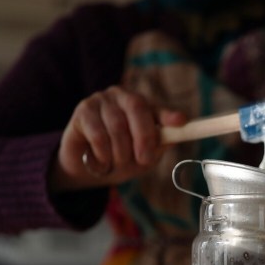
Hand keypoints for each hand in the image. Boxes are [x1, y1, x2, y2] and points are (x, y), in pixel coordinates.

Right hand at [49, 85, 186, 190]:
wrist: (85, 168)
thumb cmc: (119, 159)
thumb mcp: (143, 158)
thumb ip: (157, 146)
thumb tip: (175, 137)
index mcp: (142, 106)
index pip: (157, 108)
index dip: (168, 115)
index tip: (181, 121)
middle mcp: (123, 96)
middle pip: (137, 108)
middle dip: (144, 137)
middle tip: (144, 160)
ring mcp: (101, 100)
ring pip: (117, 125)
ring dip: (120, 152)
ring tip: (116, 164)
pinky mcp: (83, 110)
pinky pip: (98, 134)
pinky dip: (103, 154)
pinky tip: (100, 161)